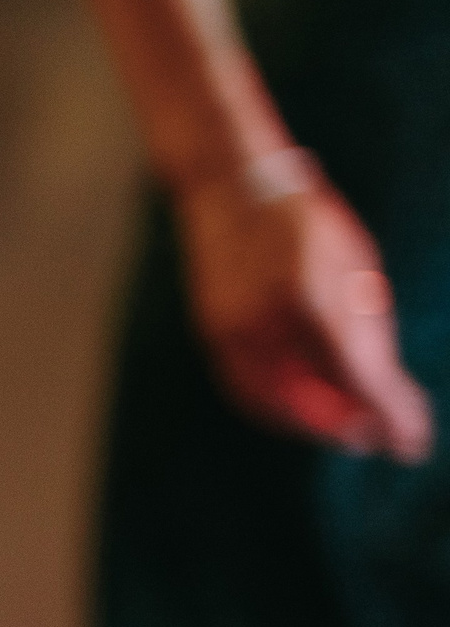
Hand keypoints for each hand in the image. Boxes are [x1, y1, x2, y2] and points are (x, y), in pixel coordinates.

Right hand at [174, 174, 432, 461]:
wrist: (229, 184)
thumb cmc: (304, 221)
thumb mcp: (354, 267)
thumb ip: (367, 329)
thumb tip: (385, 389)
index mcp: (314, 299)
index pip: (360, 380)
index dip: (392, 417)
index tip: (414, 442)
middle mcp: (268, 322)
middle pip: (316, 403)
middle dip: (353, 428)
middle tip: (385, 438)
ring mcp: (232, 329)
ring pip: (276, 404)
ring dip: (312, 424)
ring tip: (346, 428)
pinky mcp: (212, 332)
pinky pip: (246, 388)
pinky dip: (277, 407)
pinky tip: (301, 407)